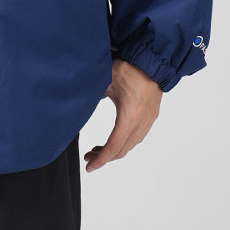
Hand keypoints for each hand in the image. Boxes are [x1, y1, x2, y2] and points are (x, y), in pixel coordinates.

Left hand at [84, 58, 161, 172]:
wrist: (152, 62)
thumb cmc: (130, 69)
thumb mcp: (106, 80)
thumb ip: (91, 92)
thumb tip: (77, 97)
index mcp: (129, 117)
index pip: (113, 146)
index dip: (101, 160)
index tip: (90, 166)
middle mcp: (140, 123)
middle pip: (122, 150)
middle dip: (104, 157)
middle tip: (89, 157)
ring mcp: (147, 121)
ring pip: (131, 144)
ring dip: (115, 150)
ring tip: (99, 149)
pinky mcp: (150, 116)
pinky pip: (137, 136)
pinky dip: (124, 142)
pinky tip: (115, 138)